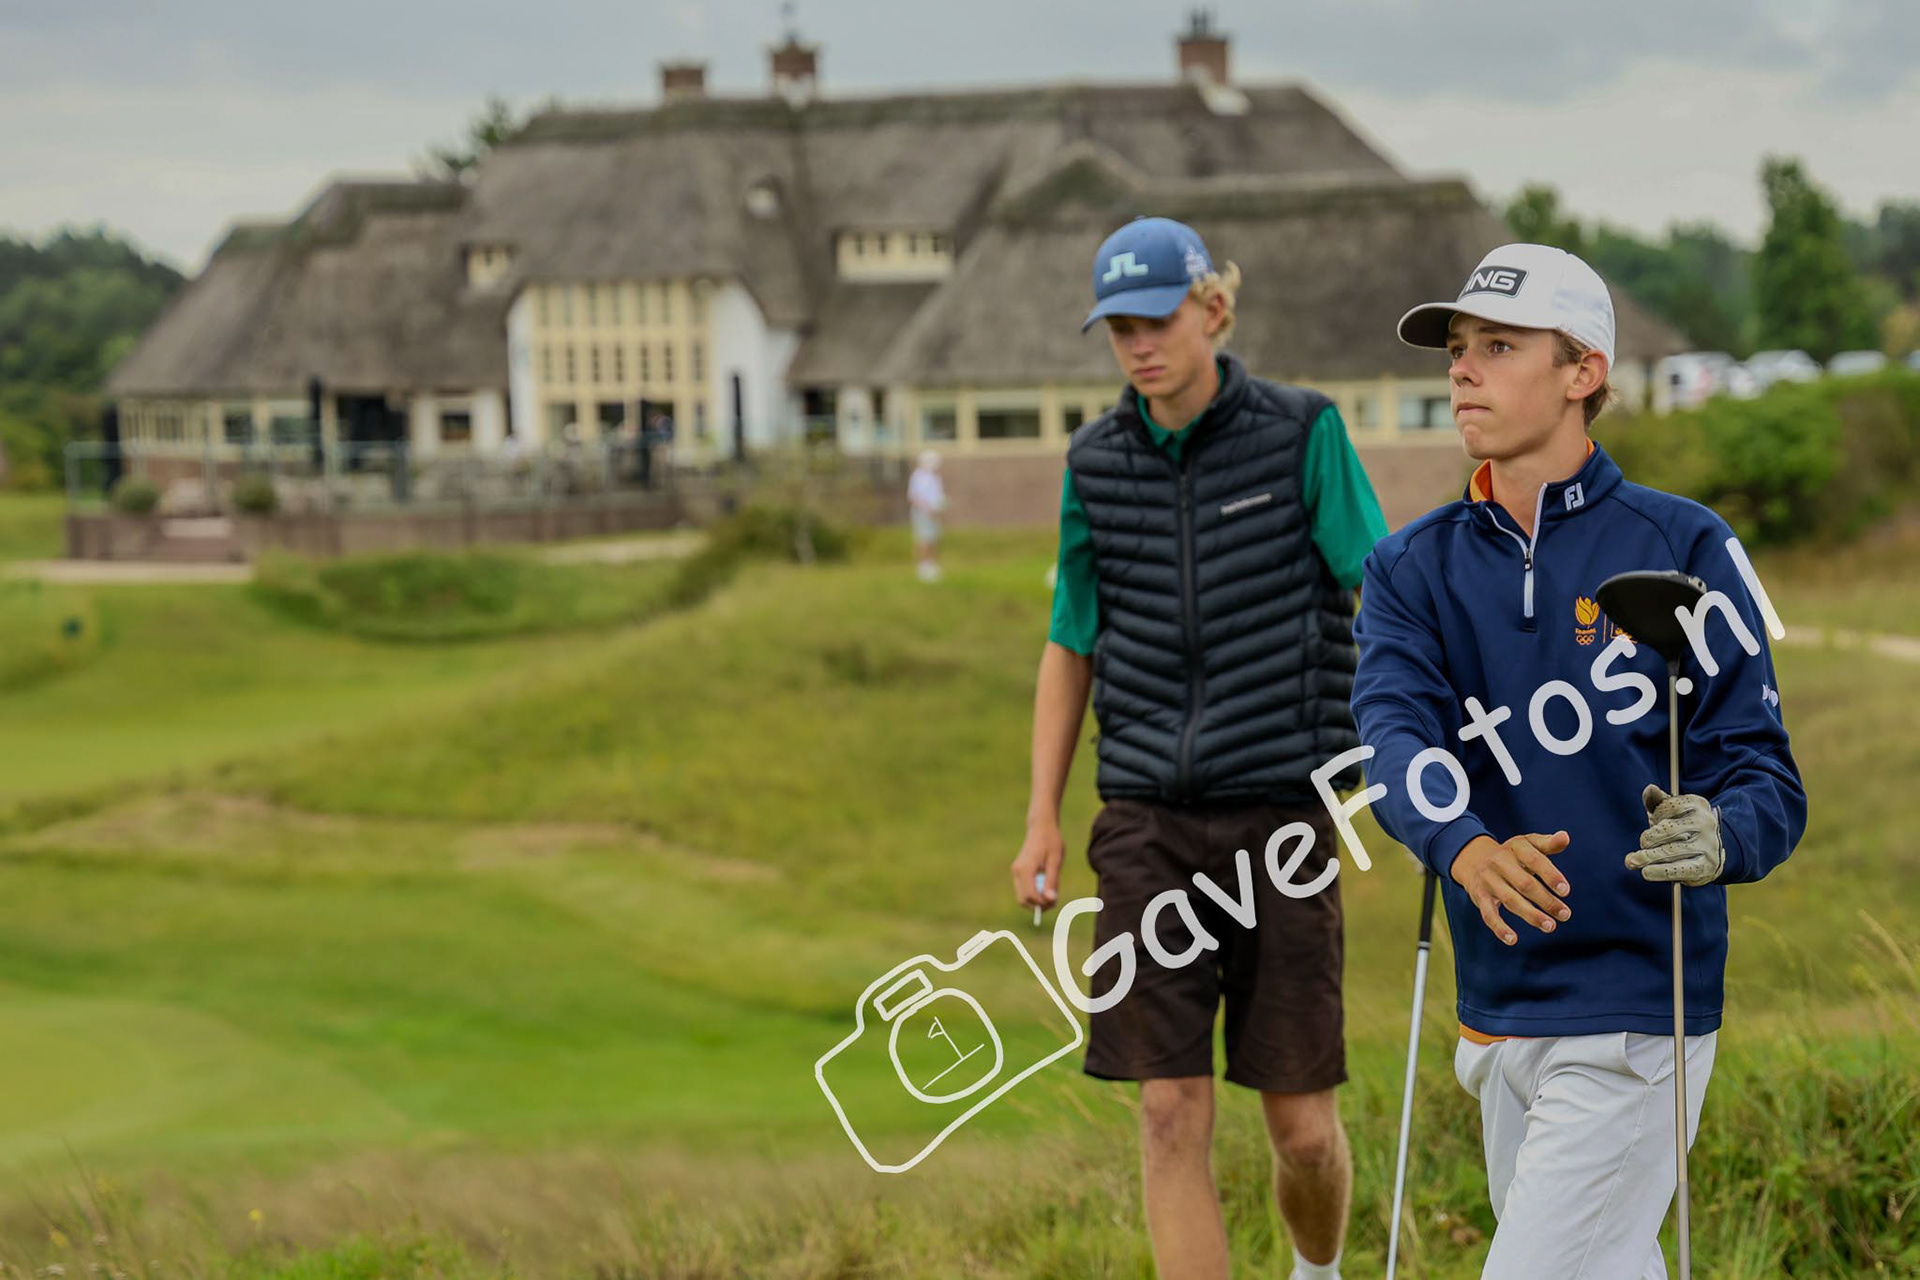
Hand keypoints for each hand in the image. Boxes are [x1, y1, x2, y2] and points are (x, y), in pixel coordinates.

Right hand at [1012, 818, 1064, 912]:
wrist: (1041, 826)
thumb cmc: (1051, 841)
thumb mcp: (1055, 861)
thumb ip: (1052, 881)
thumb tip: (1050, 900)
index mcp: (1025, 869)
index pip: (1030, 895)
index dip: (1042, 903)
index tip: (1055, 901)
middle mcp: (1017, 871)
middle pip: (1023, 900)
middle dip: (1037, 905)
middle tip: (1053, 901)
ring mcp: (1016, 871)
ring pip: (1022, 896)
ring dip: (1035, 900)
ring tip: (1050, 892)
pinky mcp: (1018, 871)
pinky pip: (1023, 889)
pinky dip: (1034, 892)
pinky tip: (1045, 885)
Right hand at [1450, 832, 1572, 945]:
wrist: (1472, 858)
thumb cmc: (1510, 854)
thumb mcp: (1527, 844)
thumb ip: (1548, 844)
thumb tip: (1565, 837)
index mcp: (1515, 848)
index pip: (1534, 860)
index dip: (1550, 875)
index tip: (1566, 891)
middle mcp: (1499, 863)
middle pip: (1524, 883)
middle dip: (1545, 900)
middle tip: (1565, 914)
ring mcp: (1488, 881)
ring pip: (1510, 900)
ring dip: (1531, 915)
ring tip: (1550, 926)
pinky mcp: (1480, 897)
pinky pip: (1488, 914)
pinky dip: (1499, 927)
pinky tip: (1513, 940)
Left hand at [1625, 784, 1723, 885]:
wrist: (1713, 852)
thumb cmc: (1684, 827)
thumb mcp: (1672, 811)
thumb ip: (1657, 800)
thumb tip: (1649, 789)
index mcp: (1698, 804)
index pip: (1669, 806)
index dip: (1656, 816)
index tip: (1654, 823)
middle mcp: (1706, 823)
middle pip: (1668, 829)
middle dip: (1647, 839)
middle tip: (1641, 845)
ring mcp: (1708, 845)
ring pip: (1670, 851)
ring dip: (1647, 857)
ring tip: (1632, 861)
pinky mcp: (1706, 866)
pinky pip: (1679, 870)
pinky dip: (1660, 872)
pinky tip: (1646, 872)